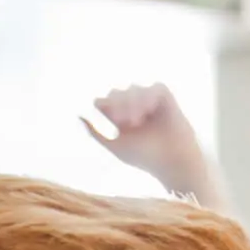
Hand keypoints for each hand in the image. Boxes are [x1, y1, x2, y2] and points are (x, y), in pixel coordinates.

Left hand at [83, 84, 221, 205]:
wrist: (171, 161)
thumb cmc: (143, 157)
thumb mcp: (114, 145)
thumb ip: (95, 132)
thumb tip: (78, 115)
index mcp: (118, 116)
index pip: (103, 101)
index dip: (105, 106)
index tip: (114, 122)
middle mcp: (131, 105)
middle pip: (115, 93)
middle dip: (118, 105)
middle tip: (126, 123)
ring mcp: (147, 99)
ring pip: (132, 89)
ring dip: (132, 104)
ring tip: (138, 122)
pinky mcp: (164, 96)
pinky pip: (153, 88)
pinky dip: (149, 99)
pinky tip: (149, 113)